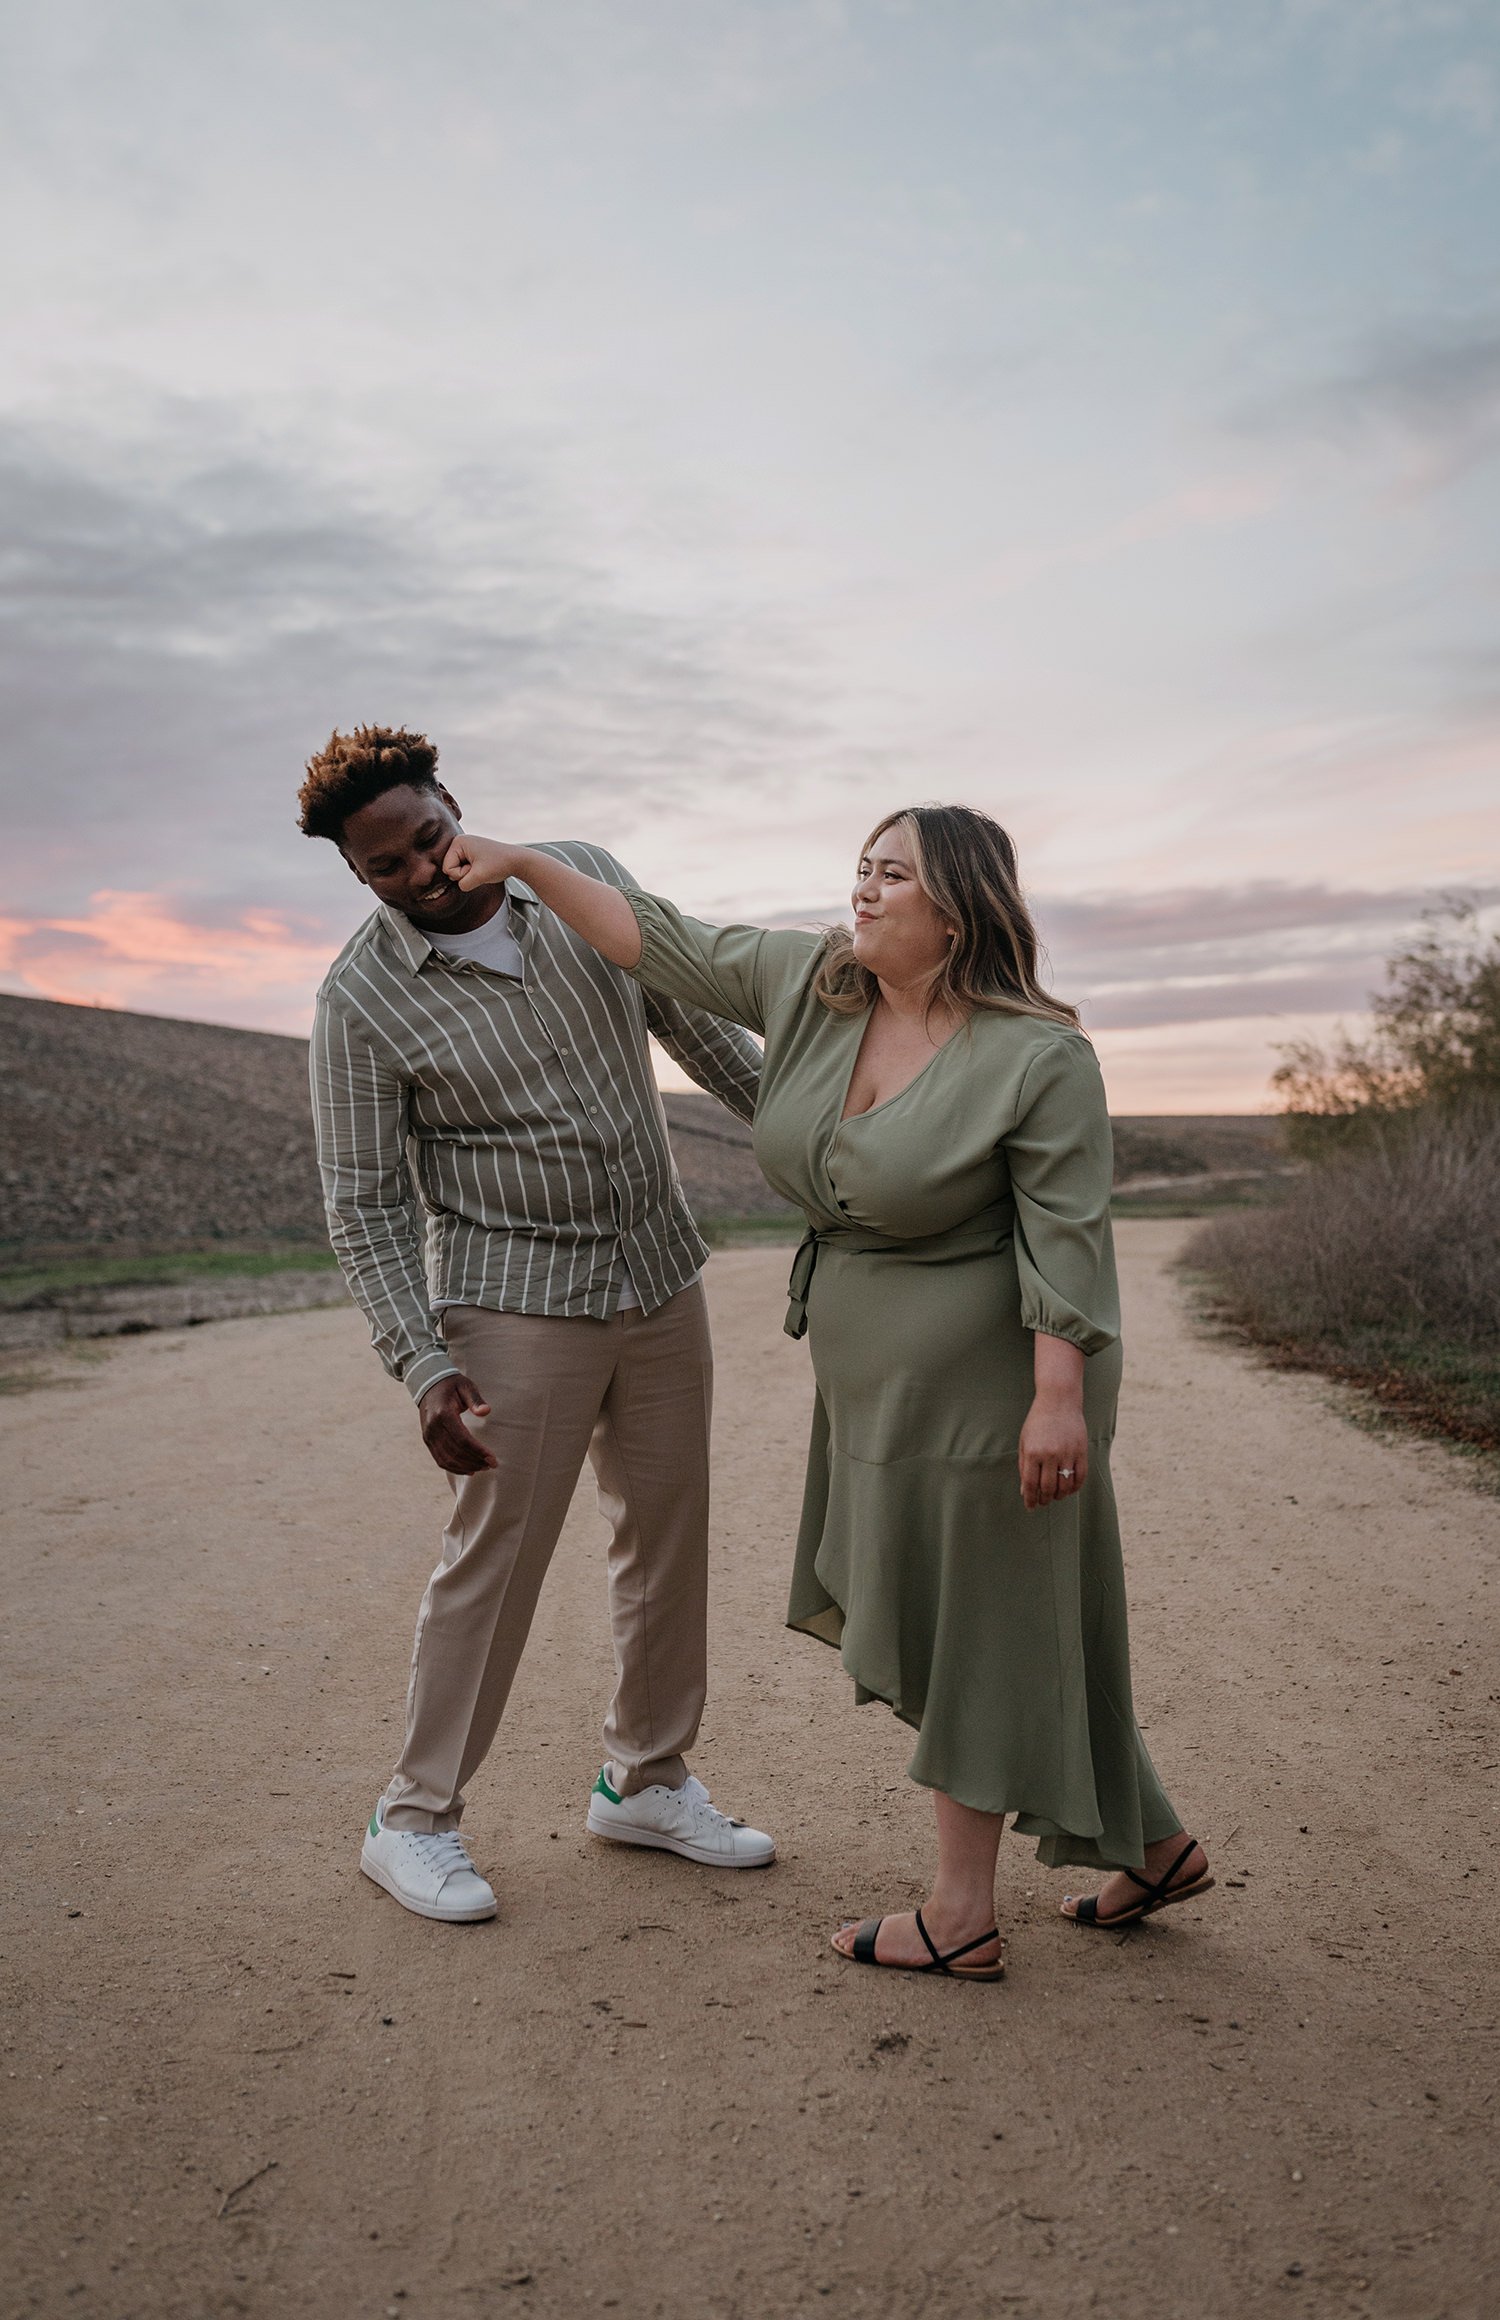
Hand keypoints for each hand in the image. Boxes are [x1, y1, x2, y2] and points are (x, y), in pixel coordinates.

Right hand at [419, 1373, 497, 1473]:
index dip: (478, 1451)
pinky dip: (454, 1468)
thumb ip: (476, 1399)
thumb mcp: (466, 1386)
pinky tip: (468, 1470)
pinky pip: (439, 1459)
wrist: (429, 1384)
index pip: (462, 1439)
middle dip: (475, 1461)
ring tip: (482, 1467)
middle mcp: (433, 1427)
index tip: (493, 1459)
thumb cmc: (452, 1385)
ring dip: (465, 1467)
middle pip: (455, 1452)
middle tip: (491, 1465)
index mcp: (443, 1414)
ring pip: (446, 1459)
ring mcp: (428, 1435)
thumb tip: (486, 1411)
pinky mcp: (427, 1440)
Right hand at [441, 833, 527, 891]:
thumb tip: (458, 885)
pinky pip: (463, 869)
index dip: (461, 874)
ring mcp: (465, 847)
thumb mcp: (479, 877)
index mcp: (458, 842)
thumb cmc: (499, 864)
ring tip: (482, 868)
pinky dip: (473, 873)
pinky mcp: (470, 853)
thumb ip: (463, 884)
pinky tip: (483, 868)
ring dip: (469, 874)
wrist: (516, 860)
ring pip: (456, 870)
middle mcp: (459, 842)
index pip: (447, 868)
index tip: (477, 868)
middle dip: (465, 874)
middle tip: (481, 868)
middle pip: (450, 869)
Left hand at [1018, 1392, 1088, 1510]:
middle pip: (1048, 1488)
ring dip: (1060, 1495)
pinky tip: (1069, 1489)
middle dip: (1044, 1499)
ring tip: (1055, 1496)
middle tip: (1043, 1502)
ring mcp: (1067, 1453)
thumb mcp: (1025, 1441)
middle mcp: (1050, 1454)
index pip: (1030, 1484)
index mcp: (1033, 1452)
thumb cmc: (1038, 1422)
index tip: (1030, 1507)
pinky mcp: (1081, 1451)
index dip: (1030, 1499)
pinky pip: (1080, 1476)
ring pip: (1065, 1486)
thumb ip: (1024, 1466)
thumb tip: (1025, 1491)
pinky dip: (1075, 1487)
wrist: (1059, 1401)